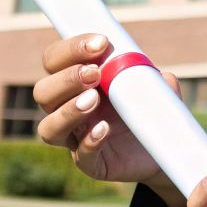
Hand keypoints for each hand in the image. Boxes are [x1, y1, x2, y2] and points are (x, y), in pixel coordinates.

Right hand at [34, 33, 183, 206]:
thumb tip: (160, 76)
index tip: (100, 43)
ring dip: (68, 111)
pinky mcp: (91, 163)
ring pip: (49, 127)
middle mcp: (66, 108)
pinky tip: (104, 129)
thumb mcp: (150, 84)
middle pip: (43, 92)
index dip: (71, 49)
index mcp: (75, 81)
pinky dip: (89, 141)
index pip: (54, 60)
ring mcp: (75, 138)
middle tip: (95, 73)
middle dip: (66, 79)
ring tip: (93, 100)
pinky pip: (80, 156)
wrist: (163, 146)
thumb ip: (150, 76)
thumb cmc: (147, 106)